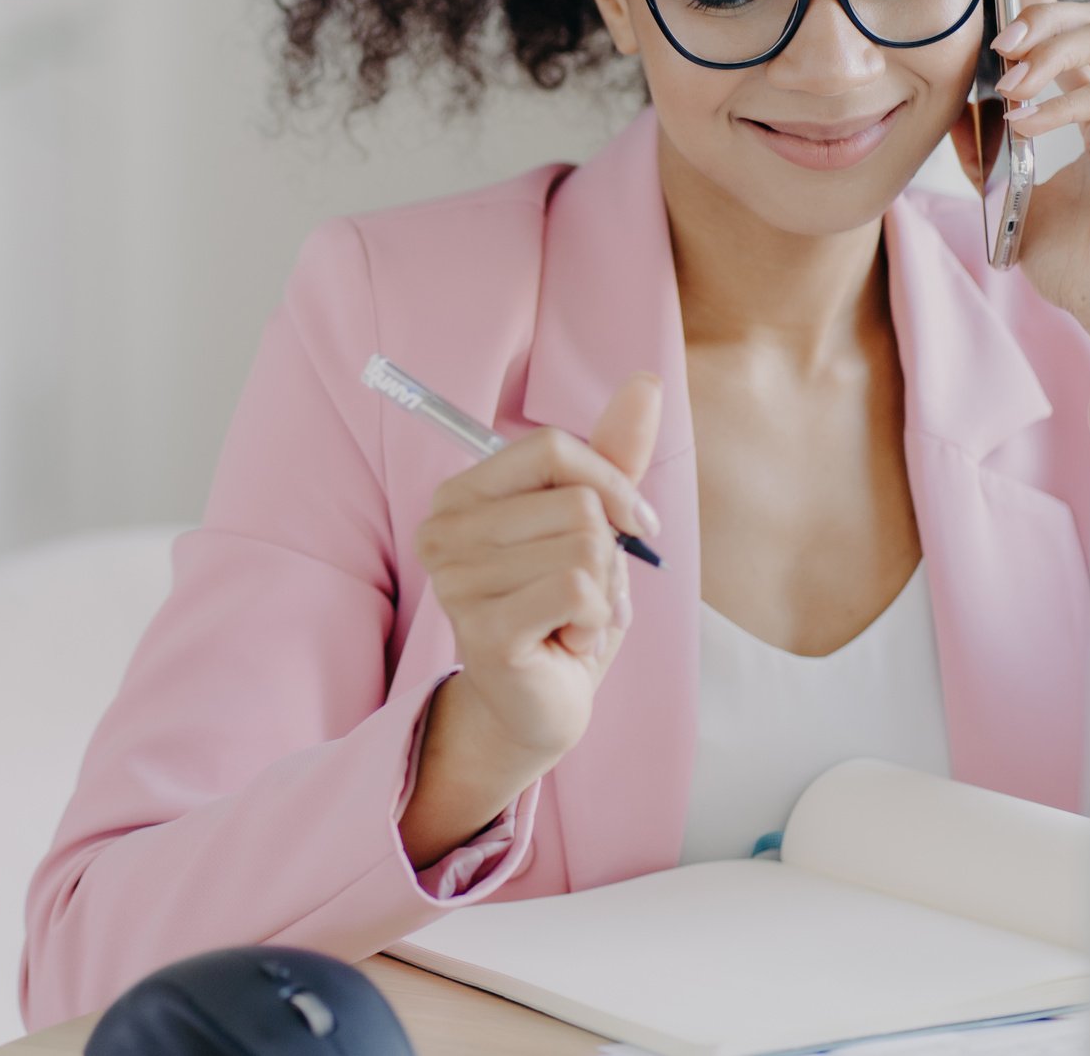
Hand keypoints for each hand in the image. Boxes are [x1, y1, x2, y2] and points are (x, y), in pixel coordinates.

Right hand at [411, 372, 662, 767]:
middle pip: (576, 502)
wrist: (537, 707)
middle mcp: (443, 532)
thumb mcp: (593, 526)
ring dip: (604, 594)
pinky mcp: (483, 630)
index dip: (610, 482)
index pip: (550, 447)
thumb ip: (613, 457)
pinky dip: (596, 621)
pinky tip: (568, 642)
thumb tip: (646, 382)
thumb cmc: (561, 611)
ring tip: (574, 620)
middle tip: (585, 594)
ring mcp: (456, 582)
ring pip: (585, 548)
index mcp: (461, 495)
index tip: (634, 523)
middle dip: (609, 554)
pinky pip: (580, 591)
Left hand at [945, 0, 1089, 346]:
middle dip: (1045, 14)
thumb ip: (985, 154)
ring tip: (1011, 78)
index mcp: (1084, 106)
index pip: (1059, 30)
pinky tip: (1027, 119)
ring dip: (1058, 47)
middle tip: (1001, 38)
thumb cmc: (1073, 259)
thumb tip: (955, 114)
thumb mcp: (1009, 199)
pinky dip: (1066, 101)